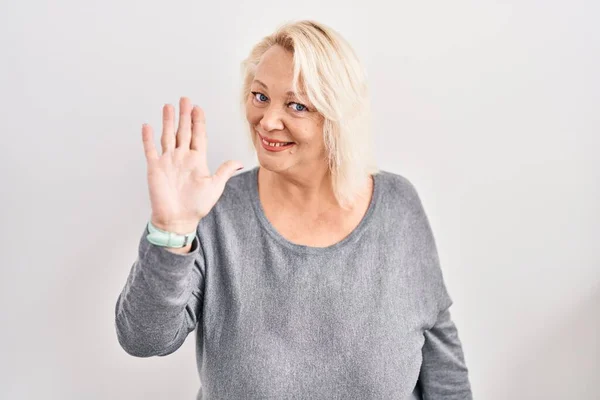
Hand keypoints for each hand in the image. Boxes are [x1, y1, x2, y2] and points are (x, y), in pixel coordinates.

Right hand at [141, 96, 242, 233]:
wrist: (178, 220)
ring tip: (168, 106)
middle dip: (184, 115)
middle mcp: (182, 157)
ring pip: (167, 136)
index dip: (198, 121)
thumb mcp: (215, 186)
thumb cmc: (196, 206)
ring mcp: (168, 161)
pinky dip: (148, 138)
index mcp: (197, 160)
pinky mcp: (155, 168)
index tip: (198, 107)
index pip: (198, 136)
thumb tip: (239, 162)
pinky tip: (147, 126)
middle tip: (185, 99)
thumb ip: (224, 172)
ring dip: (168, 121)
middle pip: (183, 131)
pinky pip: (151, 150)